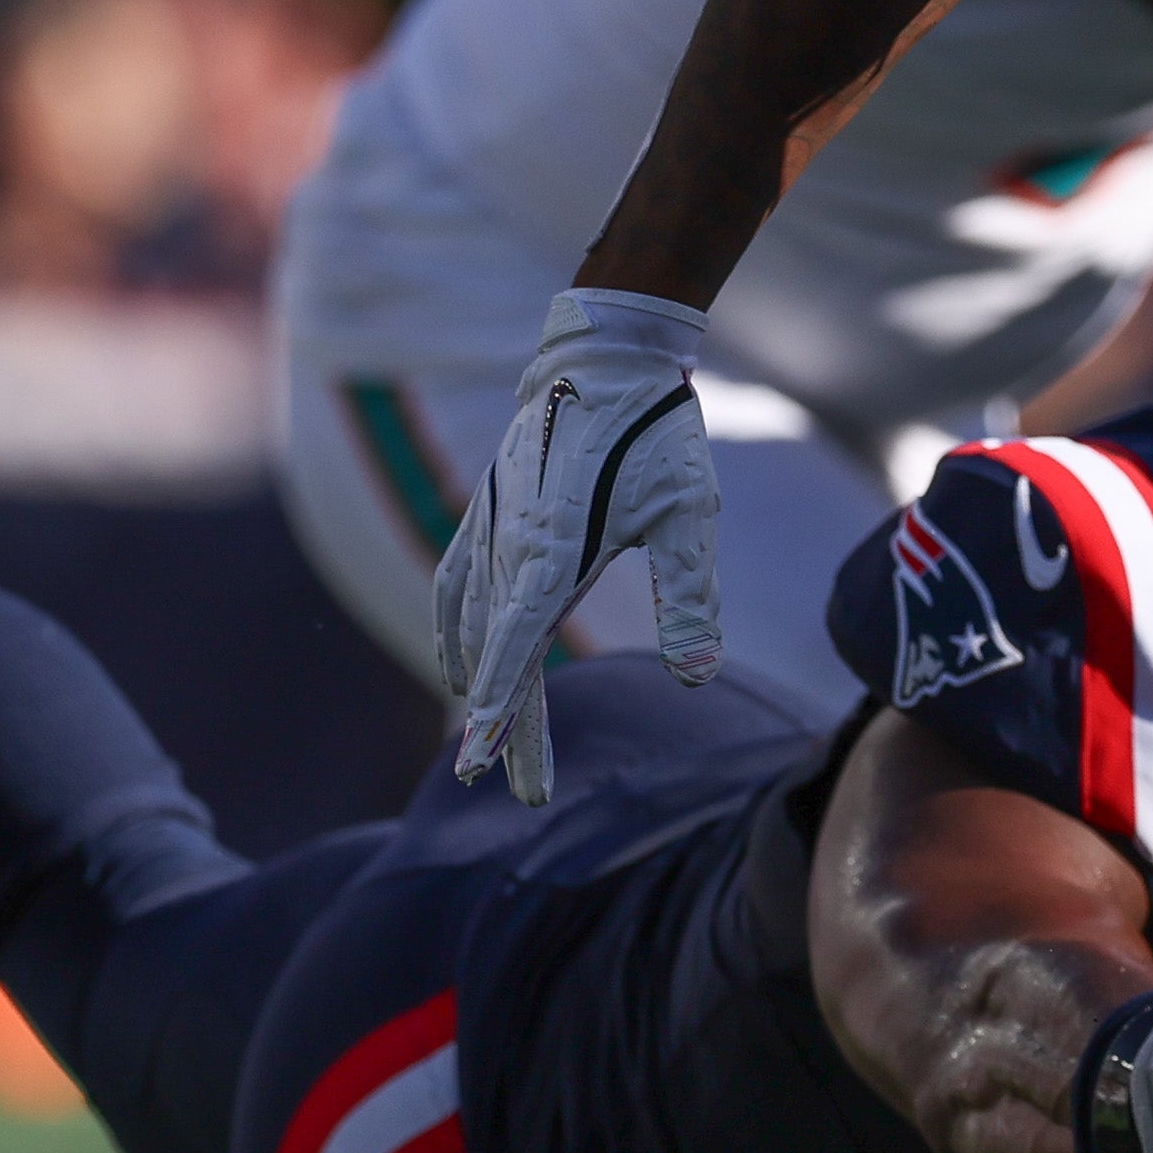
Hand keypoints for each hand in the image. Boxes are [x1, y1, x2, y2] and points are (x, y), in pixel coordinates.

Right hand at [434, 289, 721, 801]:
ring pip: (469, 628)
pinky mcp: (485, 511)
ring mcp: (486, 527)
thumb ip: (692, 597)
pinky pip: (453, 587)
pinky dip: (455, 633)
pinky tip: (461, 662)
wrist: (607, 356)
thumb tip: (699, 677)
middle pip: (495, 656)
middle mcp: (506, 545)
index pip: (517, 651)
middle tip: (525, 797)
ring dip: (480, 688)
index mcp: (552, 550)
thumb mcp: (691, 512)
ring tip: (497, 750)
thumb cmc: (658, 434)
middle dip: (507, 728)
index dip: (501, 715)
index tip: (482, 769)